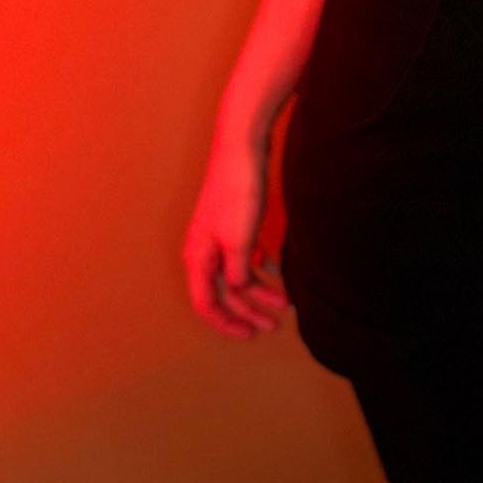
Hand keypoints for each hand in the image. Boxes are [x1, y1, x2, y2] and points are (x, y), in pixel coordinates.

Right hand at [183, 136, 291, 339]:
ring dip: (259, 291)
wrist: (242, 147)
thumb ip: (235, 272)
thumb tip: (236, 291)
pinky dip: (259, 267)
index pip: (207, 304)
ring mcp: (218, 237)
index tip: (251, 334)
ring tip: (284, 300)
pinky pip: (243, 257)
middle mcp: (204, 250)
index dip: (227, 324)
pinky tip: (274, 267)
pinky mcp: (233, 223)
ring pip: (236, 275)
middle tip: (275, 324)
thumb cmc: (237, 191)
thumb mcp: (238, 239)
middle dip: (249, 311)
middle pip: (224, 294)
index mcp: (198, 257)